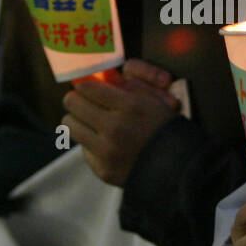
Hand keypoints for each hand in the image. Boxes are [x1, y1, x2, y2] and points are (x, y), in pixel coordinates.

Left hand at [61, 59, 179, 186]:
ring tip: (88, 122)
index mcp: (129, 107)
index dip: (84, 85)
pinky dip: (91, 144)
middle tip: (83, 102)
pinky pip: (83, 148)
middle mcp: (114, 128)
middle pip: (72, 103)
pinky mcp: (102, 169)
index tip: (86, 87)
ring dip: (77, 120)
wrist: (176, 167)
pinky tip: (105, 145)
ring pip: (69, 125)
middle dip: (77, 99)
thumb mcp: (152, 99)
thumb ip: (125, 86)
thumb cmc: (163, 128)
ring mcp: (106, 151)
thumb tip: (97, 77)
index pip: (87, 87)